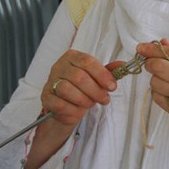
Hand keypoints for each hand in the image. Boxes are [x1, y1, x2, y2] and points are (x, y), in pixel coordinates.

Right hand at [25, 50, 118, 168]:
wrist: (65, 106)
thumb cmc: (82, 88)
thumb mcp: (96, 78)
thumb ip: (108, 72)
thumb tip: (123, 65)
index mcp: (72, 57)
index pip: (87, 61)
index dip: (102, 75)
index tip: (112, 87)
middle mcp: (59, 66)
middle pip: (79, 77)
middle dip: (95, 91)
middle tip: (104, 99)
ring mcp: (50, 81)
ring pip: (67, 90)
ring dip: (84, 100)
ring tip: (91, 104)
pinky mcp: (45, 97)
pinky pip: (60, 104)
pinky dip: (73, 110)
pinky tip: (79, 111)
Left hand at [137, 39, 168, 152]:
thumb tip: (163, 44)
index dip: (151, 49)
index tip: (141, 47)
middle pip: (157, 67)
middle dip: (150, 62)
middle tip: (152, 63)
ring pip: (155, 83)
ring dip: (156, 78)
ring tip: (167, 79)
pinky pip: (158, 98)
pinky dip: (159, 92)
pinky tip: (168, 91)